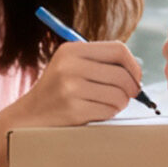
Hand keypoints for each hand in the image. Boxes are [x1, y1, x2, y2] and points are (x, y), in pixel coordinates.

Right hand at [16, 40, 142, 127]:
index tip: (134, 77)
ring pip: (118, 95)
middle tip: (127, 96)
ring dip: (120, 103)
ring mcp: (70, 88)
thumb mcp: (71, 66)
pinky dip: (109, 114)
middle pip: (122, 75)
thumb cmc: (59, 91)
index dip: (133, 65)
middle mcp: (70, 66)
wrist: (30, 116)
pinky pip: (109, 110)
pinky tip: (96, 112)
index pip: (118, 49)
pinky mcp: (73, 109)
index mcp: (71, 50)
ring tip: (107, 104)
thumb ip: (101, 62)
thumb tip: (137, 69)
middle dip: (131, 89)